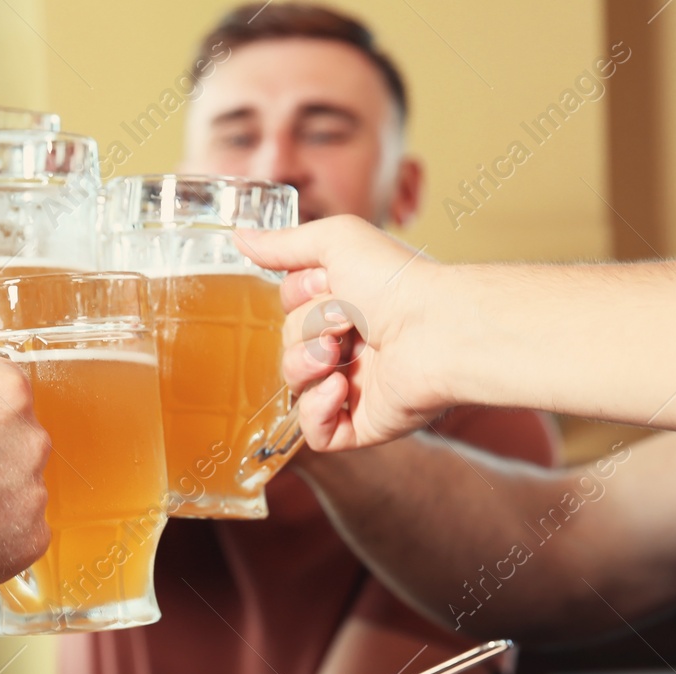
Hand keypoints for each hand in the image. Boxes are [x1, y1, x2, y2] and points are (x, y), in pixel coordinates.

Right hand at [240, 216, 445, 450]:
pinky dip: (317, 411)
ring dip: (307, 365)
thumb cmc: (397, 282)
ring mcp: (354, 387)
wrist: (436, 329)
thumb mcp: (336, 241)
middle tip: (344, 322)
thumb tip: (240, 237)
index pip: (289, 308)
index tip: (328, 285)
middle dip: (306, 331)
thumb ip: (285, 244)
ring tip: (338, 354)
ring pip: (294, 385)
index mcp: (347, 304)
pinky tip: (340, 388)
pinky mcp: (361, 426)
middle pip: (287, 344)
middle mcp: (350, 345)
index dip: (300, 297)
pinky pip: (314, 433)